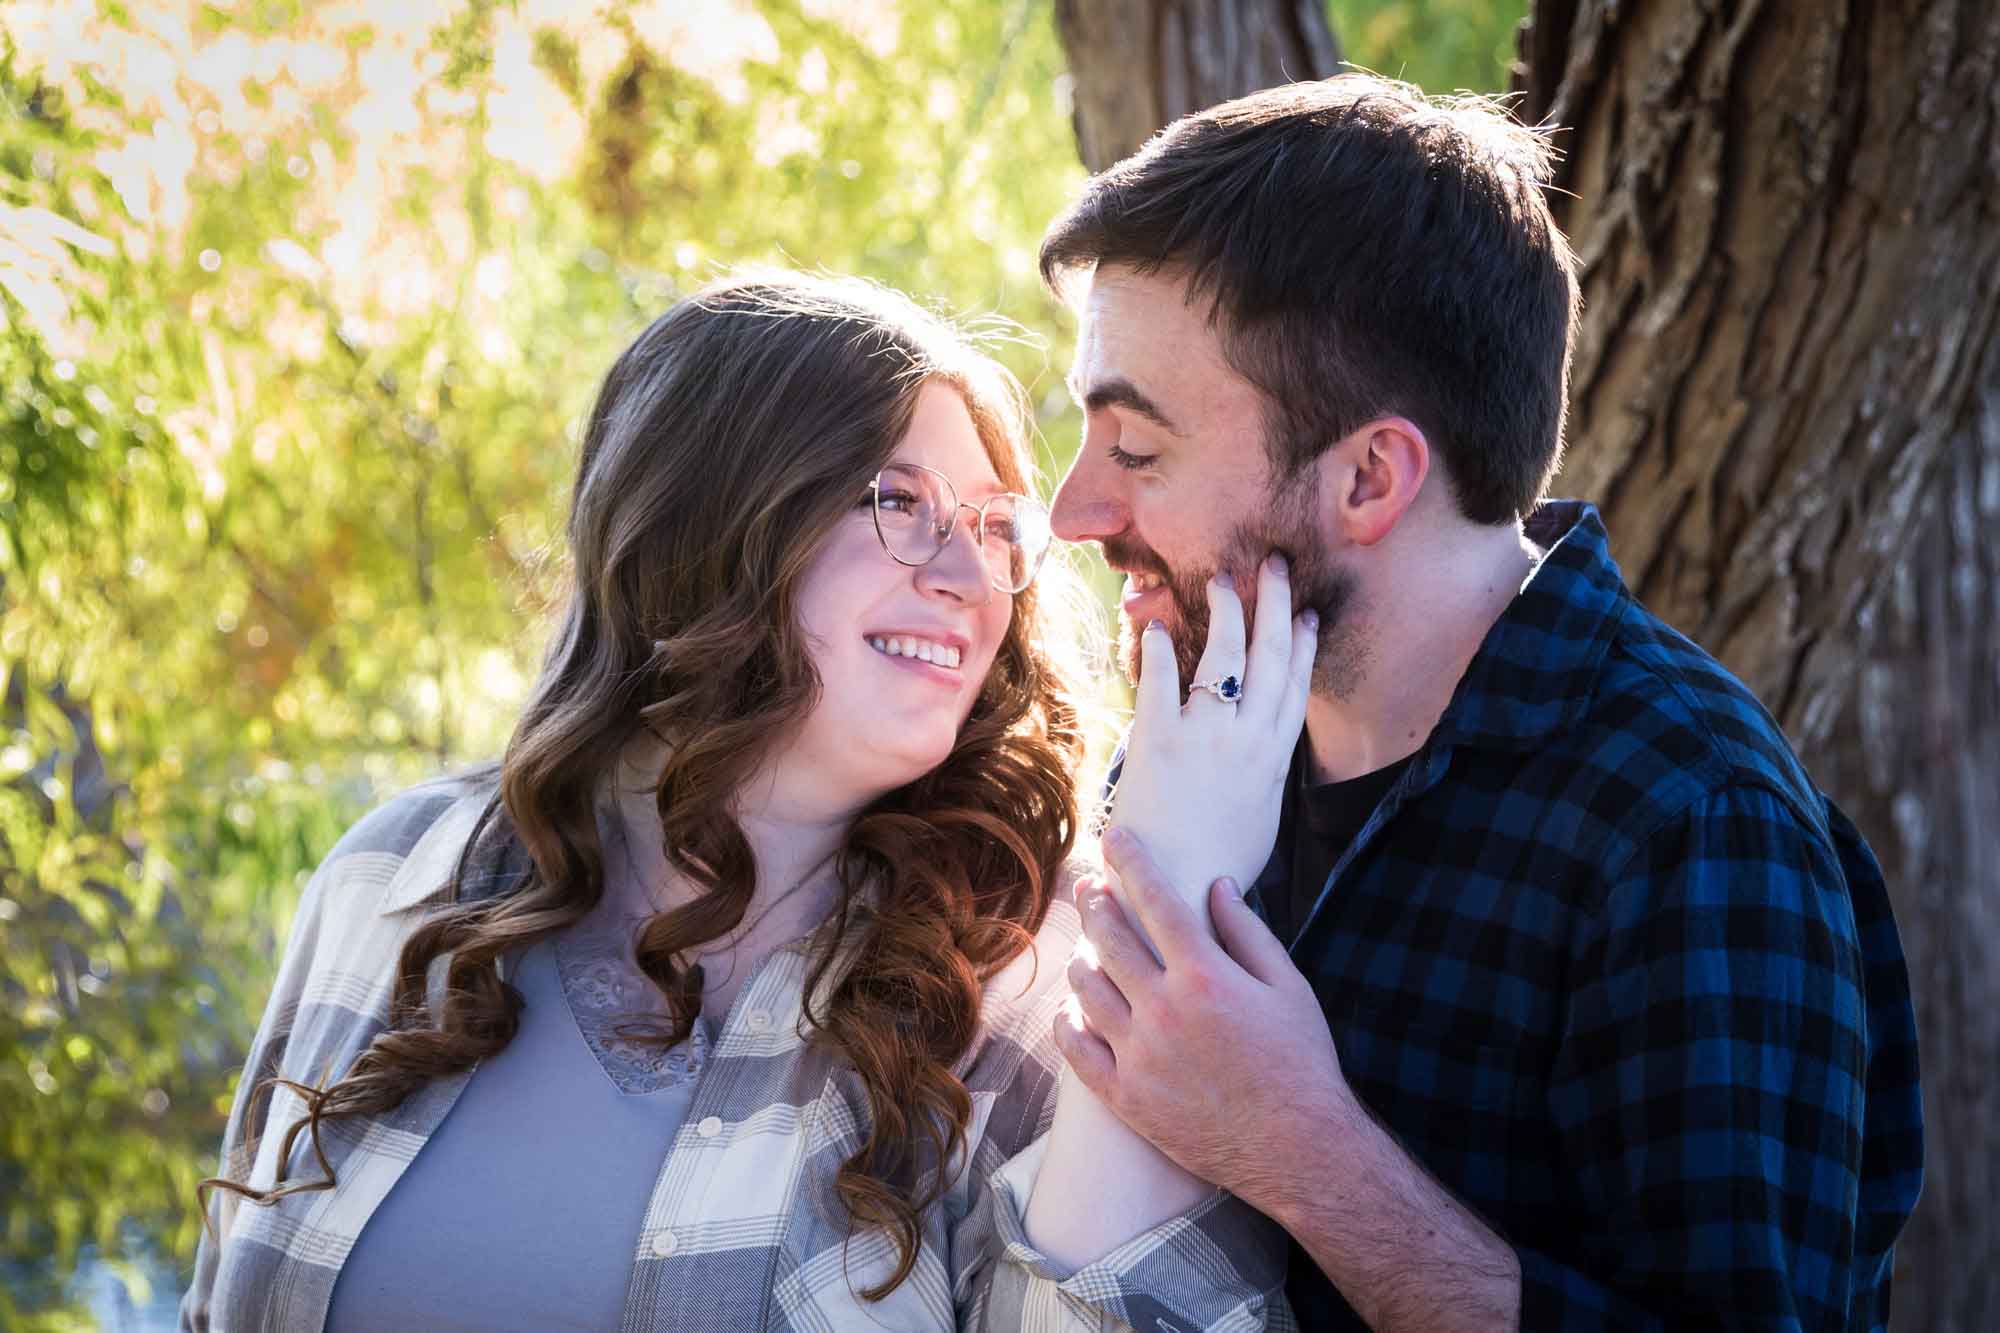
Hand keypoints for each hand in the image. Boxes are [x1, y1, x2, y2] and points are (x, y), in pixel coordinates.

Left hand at [1060, 828, 1522, 1331]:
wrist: (1297, 1149)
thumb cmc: (1300, 1061)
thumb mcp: (1288, 986)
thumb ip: (1247, 931)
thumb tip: (1215, 885)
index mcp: (1205, 977)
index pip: (1155, 900)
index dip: (1131, 861)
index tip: (1113, 835)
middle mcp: (1163, 1010)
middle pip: (1108, 937)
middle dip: (1095, 901)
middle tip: (1089, 885)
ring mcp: (1138, 1055)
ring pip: (1084, 989)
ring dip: (1081, 957)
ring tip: (1086, 946)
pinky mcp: (1125, 1097)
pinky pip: (1076, 1048)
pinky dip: (1067, 1021)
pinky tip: (1071, 1008)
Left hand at [1108, 554, 1316, 899]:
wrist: (1174, 893)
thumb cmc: (1217, 867)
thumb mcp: (1260, 819)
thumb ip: (1262, 776)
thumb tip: (1262, 753)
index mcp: (1273, 759)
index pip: (1294, 686)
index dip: (1301, 644)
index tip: (1304, 613)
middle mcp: (1245, 740)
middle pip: (1268, 657)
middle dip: (1273, 606)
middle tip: (1273, 565)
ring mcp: (1203, 737)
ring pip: (1222, 658)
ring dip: (1225, 613)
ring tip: (1222, 581)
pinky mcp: (1157, 742)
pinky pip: (1160, 683)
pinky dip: (1158, 651)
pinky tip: (1154, 626)